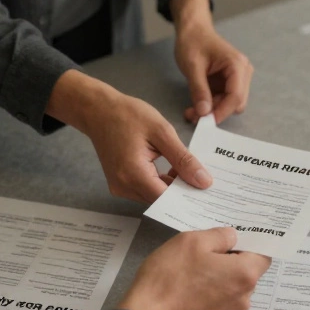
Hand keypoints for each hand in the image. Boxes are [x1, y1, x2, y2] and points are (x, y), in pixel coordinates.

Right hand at [46, 71, 211, 203]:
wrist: (98, 110)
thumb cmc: (128, 115)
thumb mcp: (163, 133)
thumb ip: (184, 160)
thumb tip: (204, 182)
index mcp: (133, 174)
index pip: (168, 199)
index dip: (190, 197)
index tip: (210, 192)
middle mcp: (124, 186)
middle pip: (162, 199)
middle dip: (184, 191)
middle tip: (207, 180)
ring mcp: (120, 186)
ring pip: (155, 195)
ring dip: (174, 186)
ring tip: (192, 170)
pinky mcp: (121, 182)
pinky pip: (147, 189)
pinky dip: (162, 182)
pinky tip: (175, 169)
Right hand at [117, 228, 271, 309]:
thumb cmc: (169, 279)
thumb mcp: (191, 242)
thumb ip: (220, 236)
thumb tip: (233, 238)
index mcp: (245, 275)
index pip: (263, 255)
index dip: (248, 246)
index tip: (230, 242)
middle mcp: (243, 299)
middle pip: (246, 274)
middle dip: (230, 263)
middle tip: (203, 256)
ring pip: (230, 291)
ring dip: (217, 282)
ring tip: (189, 276)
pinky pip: (216, 307)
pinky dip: (206, 299)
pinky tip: (184, 295)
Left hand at [171, 0, 253, 123]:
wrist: (193, 31)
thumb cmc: (193, 43)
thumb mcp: (192, 67)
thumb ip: (199, 90)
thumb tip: (204, 113)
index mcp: (237, 65)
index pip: (236, 95)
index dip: (222, 111)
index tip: (205, 122)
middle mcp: (243, 72)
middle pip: (236, 102)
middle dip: (217, 111)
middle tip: (193, 115)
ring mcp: (239, 77)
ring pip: (231, 103)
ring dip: (213, 109)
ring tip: (192, 110)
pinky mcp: (231, 81)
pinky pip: (225, 99)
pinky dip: (212, 104)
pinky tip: (198, 103)